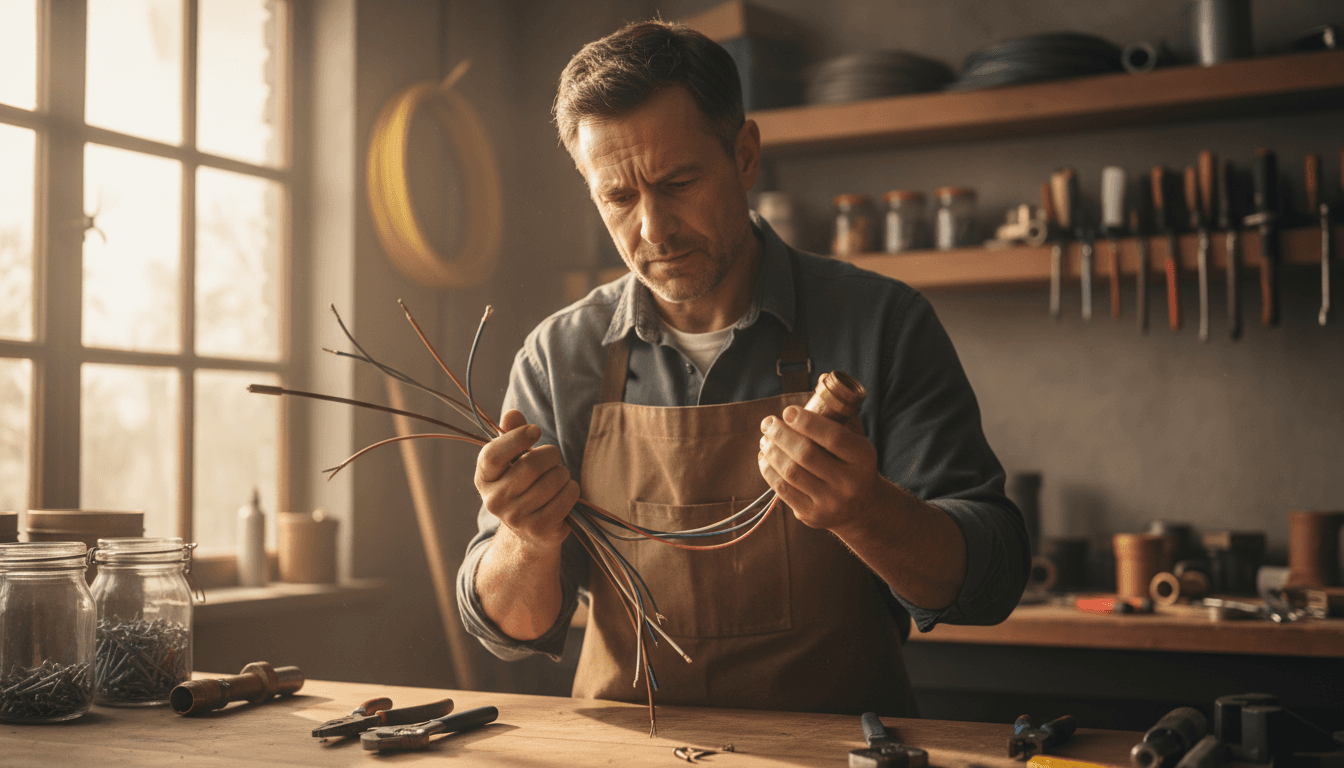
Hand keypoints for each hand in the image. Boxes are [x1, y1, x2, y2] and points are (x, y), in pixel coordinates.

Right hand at [474, 409, 577, 548]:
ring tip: (559, 476)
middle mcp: (494, 501)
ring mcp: (515, 518)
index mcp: (484, 478)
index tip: (535, 430)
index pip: (493, 455)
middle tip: (554, 457)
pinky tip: (566, 491)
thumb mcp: (513, 459)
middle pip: (530, 466)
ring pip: (552, 481)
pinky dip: (572, 490)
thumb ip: (512, 434)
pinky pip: (565, 498)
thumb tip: (513, 414)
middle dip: (551, 455)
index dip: (516, 438)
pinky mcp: (538, 529)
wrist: (530, 529)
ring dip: (563, 473)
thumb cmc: (523, 483)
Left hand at [757, 405, 880, 530]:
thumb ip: (839, 411)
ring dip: (772, 451)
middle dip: (781, 435)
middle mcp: (850, 483)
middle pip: (806, 454)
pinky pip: (783, 491)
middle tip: (768, 423)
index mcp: (863, 458)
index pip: (833, 437)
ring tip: (765, 439)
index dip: (807, 422)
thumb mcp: (855, 437)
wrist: (861, 506)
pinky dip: (768, 471)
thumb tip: (821, 379)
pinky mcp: (812, 516)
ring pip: (791, 473)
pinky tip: (765, 457)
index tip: (788, 412)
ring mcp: (831, 503)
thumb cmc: (851, 462)